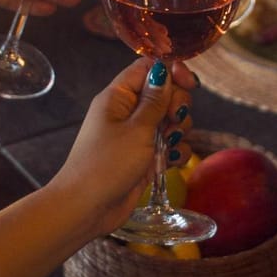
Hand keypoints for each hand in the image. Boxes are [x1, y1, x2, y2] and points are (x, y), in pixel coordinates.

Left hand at [50, 58, 197, 237]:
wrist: (86, 208)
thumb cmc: (106, 165)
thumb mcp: (137, 129)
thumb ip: (155, 101)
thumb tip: (164, 71)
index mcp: (118, 96)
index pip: (147, 68)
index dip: (171, 71)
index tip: (189, 84)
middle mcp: (127, 112)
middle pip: (164, 93)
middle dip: (177, 105)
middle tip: (174, 122)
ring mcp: (136, 135)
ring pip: (169, 120)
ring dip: (179, 130)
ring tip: (170, 145)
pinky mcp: (144, 157)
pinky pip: (168, 145)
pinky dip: (175, 151)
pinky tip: (172, 161)